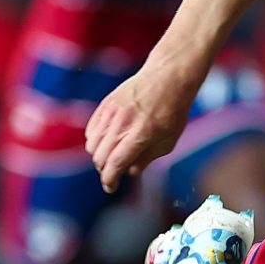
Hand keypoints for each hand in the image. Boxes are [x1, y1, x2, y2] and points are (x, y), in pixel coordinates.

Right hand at [86, 68, 192, 192]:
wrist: (168, 76)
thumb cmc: (173, 110)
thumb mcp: (169, 140)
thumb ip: (147, 158)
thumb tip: (129, 172)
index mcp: (140, 135)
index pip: (115, 164)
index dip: (109, 180)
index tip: (110, 187)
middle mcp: (122, 124)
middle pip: (100, 157)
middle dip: (105, 170)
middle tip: (114, 173)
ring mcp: (111, 112)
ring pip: (92, 144)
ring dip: (99, 156)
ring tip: (112, 156)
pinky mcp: (106, 104)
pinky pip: (91, 129)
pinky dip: (95, 140)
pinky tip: (108, 141)